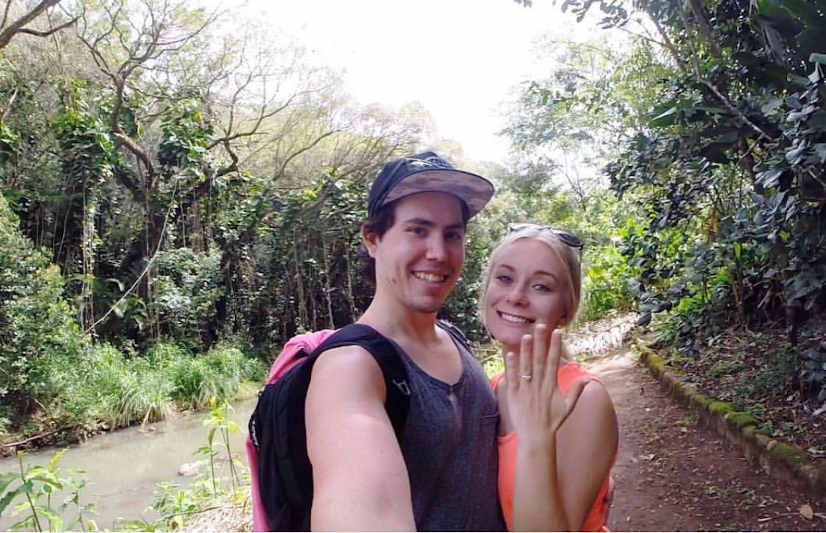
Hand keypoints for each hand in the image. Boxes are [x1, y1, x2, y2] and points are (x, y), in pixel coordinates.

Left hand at [504, 324, 590, 444]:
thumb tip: (588, 380)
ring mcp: (525, 390)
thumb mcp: (567, 408)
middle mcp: (539, 386)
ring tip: (526, 336)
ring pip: (525, 367)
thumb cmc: (552, 423)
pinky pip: (512, 378)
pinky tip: (511, 354)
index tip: (557, 332)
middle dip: (541, 342)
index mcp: (551, 386)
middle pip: (540, 360)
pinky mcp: (513, 396)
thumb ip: (576, 392)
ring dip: (526, 351)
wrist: (536, 439)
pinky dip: (511, 367)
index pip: (554, 362)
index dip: (555, 347)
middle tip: (541, 325)